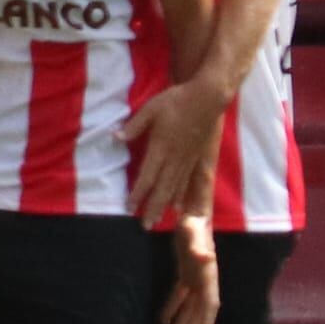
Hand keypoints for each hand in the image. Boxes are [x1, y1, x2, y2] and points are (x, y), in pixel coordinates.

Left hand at [121, 78, 222, 227]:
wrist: (209, 97)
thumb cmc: (177, 100)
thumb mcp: (150, 109)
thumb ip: (134, 126)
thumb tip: (115, 137)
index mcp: (160, 148)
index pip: (146, 176)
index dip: (137, 194)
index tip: (129, 208)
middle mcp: (174, 158)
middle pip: (161, 189)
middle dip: (152, 208)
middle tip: (145, 226)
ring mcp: (187, 159)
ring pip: (175, 188)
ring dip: (165, 206)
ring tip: (158, 221)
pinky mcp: (197, 157)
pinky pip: (188, 181)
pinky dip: (182, 196)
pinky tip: (179, 206)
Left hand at [161, 215, 220, 323]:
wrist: (193, 214)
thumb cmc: (193, 223)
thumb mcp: (193, 232)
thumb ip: (197, 246)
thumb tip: (205, 257)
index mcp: (208, 274)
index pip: (209, 302)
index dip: (206, 321)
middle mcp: (204, 279)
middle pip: (197, 308)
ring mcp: (195, 277)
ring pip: (189, 305)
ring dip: (181, 321)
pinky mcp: (186, 273)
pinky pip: (179, 295)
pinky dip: (172, 307)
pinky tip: (162, 320)